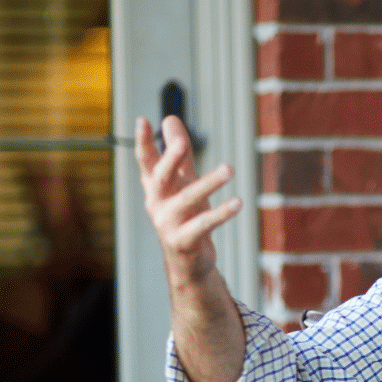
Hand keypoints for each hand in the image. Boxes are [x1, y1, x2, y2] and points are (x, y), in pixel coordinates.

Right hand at [135, 115, 242, 287]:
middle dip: (171, 159)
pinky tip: (238, 202)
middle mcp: (157, 204)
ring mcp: (168, 224)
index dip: (143, 142)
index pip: (146, 162)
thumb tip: (170, 119)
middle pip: (161, 178)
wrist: (188, 263)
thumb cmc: (186, 216)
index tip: (143, 120)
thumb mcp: (183, 183)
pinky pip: (203, 225)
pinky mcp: (183, 242)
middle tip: (183, 142)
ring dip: (209, 183)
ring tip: (229, 168)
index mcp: (155, 188)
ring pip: (188, 199)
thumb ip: (179, 153)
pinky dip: (221, 214)